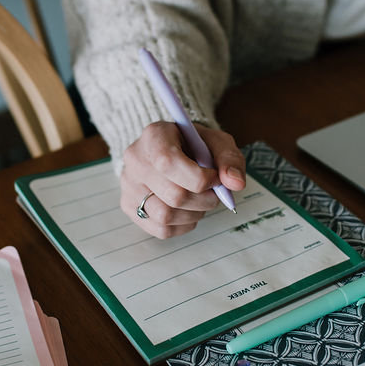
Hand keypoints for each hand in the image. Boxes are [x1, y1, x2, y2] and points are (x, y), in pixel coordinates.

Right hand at [121, 122, 245, 238]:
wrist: (175, 151)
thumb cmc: (196, 146)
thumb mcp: (217, 142)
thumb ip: (229, 159)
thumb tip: (235, 183)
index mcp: (154, 136)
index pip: (169, 163)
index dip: (199, 178)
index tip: (214, 178)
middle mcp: (135, 160)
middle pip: (173, 194)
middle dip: (204, 199)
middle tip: (214, 193)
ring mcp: (129, 185)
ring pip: (165, 216)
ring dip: (195, 214)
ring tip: (201, 201)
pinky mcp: (130, 206)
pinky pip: (161, 229)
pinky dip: (184, 225)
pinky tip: (189, 210)